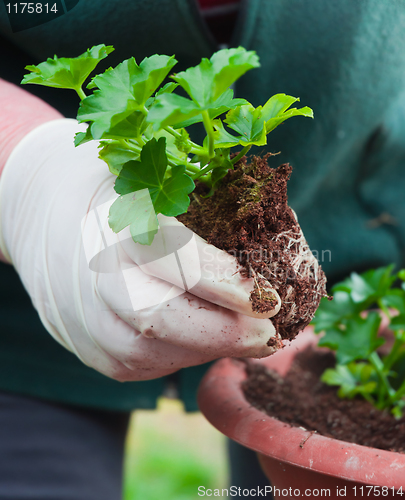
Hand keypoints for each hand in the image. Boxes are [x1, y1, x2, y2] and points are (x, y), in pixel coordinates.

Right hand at [0, 119, 281, 380]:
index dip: (223, 281)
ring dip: (208, 351)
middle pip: (156, 317)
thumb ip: (205, 202)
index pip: (170, 257)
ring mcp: (84, 317)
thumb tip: (275, 242)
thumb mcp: (155, 177)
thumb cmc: (116, 189)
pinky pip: (142, 365)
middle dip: (222, 333)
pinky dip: (184, 357)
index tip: (268, 295)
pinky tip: (210, 342)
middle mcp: (93, 273)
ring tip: (251, 341)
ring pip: (150, 352)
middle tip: (271, 334)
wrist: (48, 214)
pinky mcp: (88, 347)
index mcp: (114, 220)